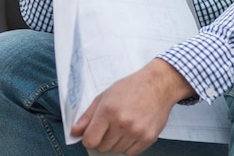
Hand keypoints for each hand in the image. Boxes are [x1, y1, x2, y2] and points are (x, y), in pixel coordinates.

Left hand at [71, 59, 194, 154]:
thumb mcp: (106, 95)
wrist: (158, 84)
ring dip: (118, 141)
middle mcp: (122, 122)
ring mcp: (136, 131)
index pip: (89, 140)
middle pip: (103, 147)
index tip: (94, 133)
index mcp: (108, 110)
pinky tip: (134, 129)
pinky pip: (131, 153)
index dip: (90, 138)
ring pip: (116, 151)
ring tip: (126, 124)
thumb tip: (74, 132)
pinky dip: (130, 144)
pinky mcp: (148, 137)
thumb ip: (88, 116)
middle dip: (105, 138)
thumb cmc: (132, 87)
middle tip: (114, 123)